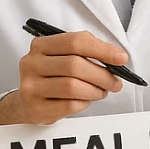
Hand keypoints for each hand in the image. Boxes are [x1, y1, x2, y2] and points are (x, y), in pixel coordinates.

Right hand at [0, 31, 126, 125]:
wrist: (28, 103)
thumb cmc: (53, 76)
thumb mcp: (64, 56)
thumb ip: (87, 51)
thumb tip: (117, 57)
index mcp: (41, 45)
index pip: (75, 42)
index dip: (102, 50)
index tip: (121, 58)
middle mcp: (31, 63)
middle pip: (75, 65)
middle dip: (102, 75)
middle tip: (115, 82)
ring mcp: (30, 86)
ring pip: (72, 87)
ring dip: (95, 90)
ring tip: (101, 92)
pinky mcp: (35, 107)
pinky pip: (69, 105)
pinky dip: (84, 103)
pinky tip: (85, 100)